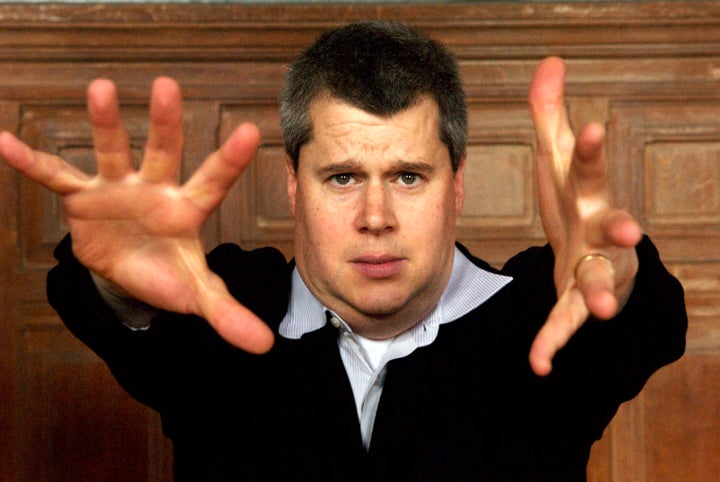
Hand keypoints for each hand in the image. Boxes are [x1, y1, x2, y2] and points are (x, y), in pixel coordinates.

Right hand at [0, 77, 273, 353]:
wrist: (127, 274)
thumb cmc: (169, 273)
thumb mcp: (196, 293)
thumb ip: (226, 313)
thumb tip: (265, 346)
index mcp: (187, 209)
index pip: (213, 182)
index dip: (230, 161)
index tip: (252, 131)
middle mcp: (155, 189)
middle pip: (163, 153)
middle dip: (166, 124)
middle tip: (168, 86)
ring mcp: (117, 189)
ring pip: (112, 152)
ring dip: (106, 124)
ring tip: (102, 88)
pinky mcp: (82, 197)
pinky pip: (56, 177)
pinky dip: (32, 163)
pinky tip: (5, 142)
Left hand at [527, 57, 641, 375]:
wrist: (594, 252)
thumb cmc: (576, 199)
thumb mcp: (560, 159)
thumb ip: (550, 115)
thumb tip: (549, 61)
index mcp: (590, 194)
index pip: (591, 169)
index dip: (594, 150)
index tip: (596, 128)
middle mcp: (601, 232)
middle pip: (612, 226)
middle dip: (622, 228)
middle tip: (631, 228)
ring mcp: (594, 269)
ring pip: (601, 281)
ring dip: (601, 294)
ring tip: (600, 311)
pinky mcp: (579, 301)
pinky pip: (565, 322)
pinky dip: (552, 342)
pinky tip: (538, 364)